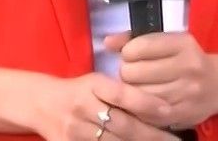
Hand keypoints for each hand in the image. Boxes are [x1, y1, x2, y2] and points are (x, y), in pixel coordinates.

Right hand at [33, 72, 177, 140]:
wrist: (42, 104)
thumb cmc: (78, 90)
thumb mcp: (97, 82)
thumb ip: (122, 92)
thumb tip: (159, 106)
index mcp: (91, 85)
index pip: (121, 94)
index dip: (145, 102)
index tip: (168, 111)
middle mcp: (82, 106)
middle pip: (122, 124)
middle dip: (151, 134)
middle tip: (175, 140)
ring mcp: (75, 129)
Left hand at [106, 32, 217, 128]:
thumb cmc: (187, 59)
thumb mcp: (168, 41)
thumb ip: (135, 39)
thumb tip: (107, 43)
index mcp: (183, 43)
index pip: (139, 47)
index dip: (127, 53)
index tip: (131, 56)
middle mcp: (188, 67)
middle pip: (134, 72)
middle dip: (127, 74)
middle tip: (133, 75)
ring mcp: (187, 92)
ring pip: (138, 95)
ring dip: (131, 92)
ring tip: (138, 88)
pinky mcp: (183, 114)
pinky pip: (147, 114)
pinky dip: (139, 109)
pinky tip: (142, 103)